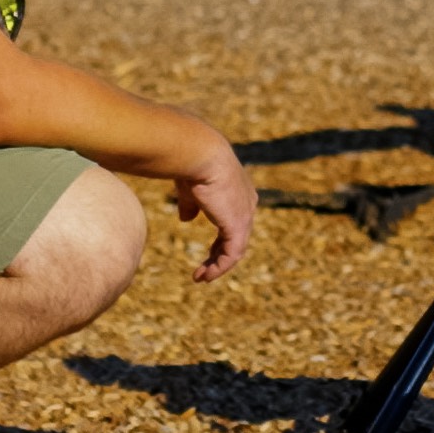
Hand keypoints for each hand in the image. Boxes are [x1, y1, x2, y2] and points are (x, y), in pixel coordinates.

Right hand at [173, 136, 256, 283]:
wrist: (199, 154)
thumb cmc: (192, 166)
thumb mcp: (191, 189)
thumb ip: (191, 205)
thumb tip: (186, 220)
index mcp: (239, 193)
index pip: (234, 223)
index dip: (220, 240)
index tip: (207, 254)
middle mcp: (247, 204)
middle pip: (236, 238)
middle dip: (218, 256)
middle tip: (204, 272)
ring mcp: (245, 215)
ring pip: (235, 249)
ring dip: (217, 266)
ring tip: (201, 277)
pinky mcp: (238, 225)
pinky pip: (231, 254)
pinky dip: (219, 267)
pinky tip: (205, 275)